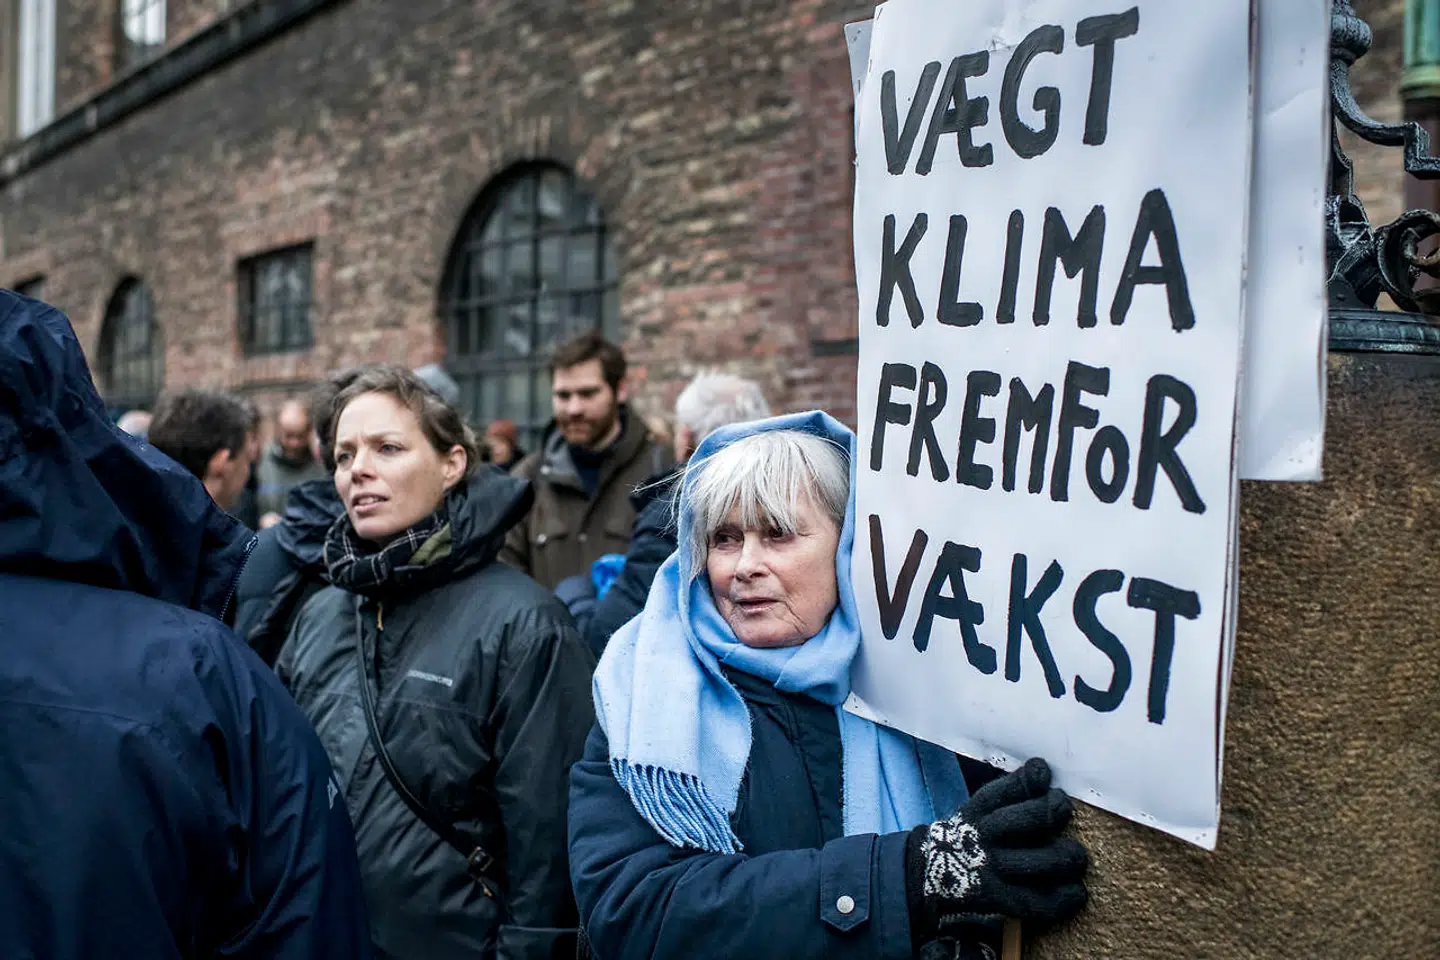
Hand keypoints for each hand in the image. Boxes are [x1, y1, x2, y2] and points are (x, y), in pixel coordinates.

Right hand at [906, 758, 1088, 934]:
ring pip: (1038, 861)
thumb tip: (1044, 771)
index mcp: (980, 810)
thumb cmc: (976, 837)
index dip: (1031, 779)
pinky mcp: (1001, 900)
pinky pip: (1038, 902)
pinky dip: (1064, 897)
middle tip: (1064, 809)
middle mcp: (985, 837)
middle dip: (1053, 811)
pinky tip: (1076, 891)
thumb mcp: (981, 809)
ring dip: (1065, 857)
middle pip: (1029, 819)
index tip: (1043, 773)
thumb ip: (1012, 793)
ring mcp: (992, 870)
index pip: (1008, 789)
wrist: (935, 876)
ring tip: (1076, 855)